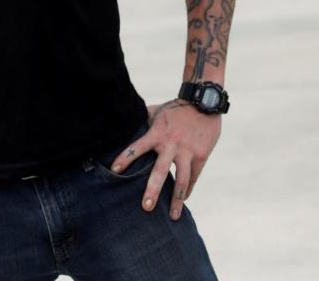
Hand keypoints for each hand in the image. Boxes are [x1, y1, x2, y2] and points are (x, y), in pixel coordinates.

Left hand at [110, 100, 220, 220]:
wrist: (203, 103)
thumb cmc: (176, 109)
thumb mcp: (157, 111)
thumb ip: (143, 120)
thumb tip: (122, 119)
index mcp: (157, 133)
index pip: (137, 147)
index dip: (126, 158)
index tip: (115, 170)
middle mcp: (171, 144)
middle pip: (160, 171)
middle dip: (153, 190)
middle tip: (146, 207)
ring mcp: (187, 151)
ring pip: (181, 180)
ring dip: (176, 200)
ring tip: (173, 216)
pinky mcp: (201, 155)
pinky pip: (193, 177)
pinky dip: (188, 189)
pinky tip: (183, 200)